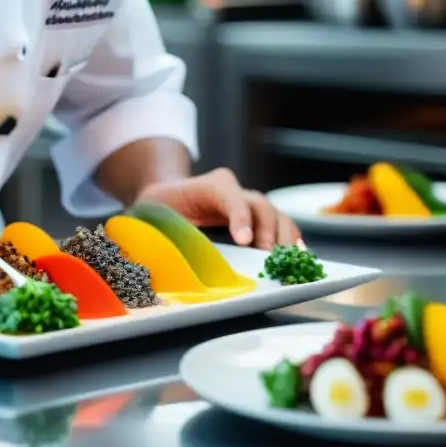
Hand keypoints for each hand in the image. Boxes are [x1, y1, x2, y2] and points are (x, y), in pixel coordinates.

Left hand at [136, 168, 301, 250]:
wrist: (167, 199)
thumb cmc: (158, 207)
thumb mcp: (150, 213)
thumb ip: (153, 228)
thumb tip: (150, 253)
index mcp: (209, 185)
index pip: (230, 195)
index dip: (239, 216)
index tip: (244, 240)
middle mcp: (234, 191)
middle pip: (259, 205)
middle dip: (267, 230)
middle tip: (267, 256)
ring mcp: (249, 205)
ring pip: (276, 215)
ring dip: (283, 238)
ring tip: (286, 261)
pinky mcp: (257, 221)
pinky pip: (280, 227)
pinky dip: (290, 241)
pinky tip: (295, 258)